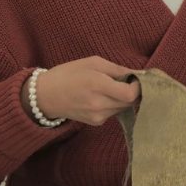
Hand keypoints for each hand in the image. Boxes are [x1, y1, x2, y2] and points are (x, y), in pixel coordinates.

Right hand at [20, 56, 141, 125]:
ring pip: (124, 108)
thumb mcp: (93, 62)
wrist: (45, 96)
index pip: (130, 94)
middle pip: (130, 102)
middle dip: (134, 91)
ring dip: (125, 98)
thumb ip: (118, 69)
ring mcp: (98, 116)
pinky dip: (115, 104)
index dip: (139, 87)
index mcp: (98, 85)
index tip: (136, 78)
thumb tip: (140, 74)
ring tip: (113, 86)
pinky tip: (104, 96)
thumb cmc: (68, 74)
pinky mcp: (96, 123)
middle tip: (129, 81)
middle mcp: (99, 104)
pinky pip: (114, 112)